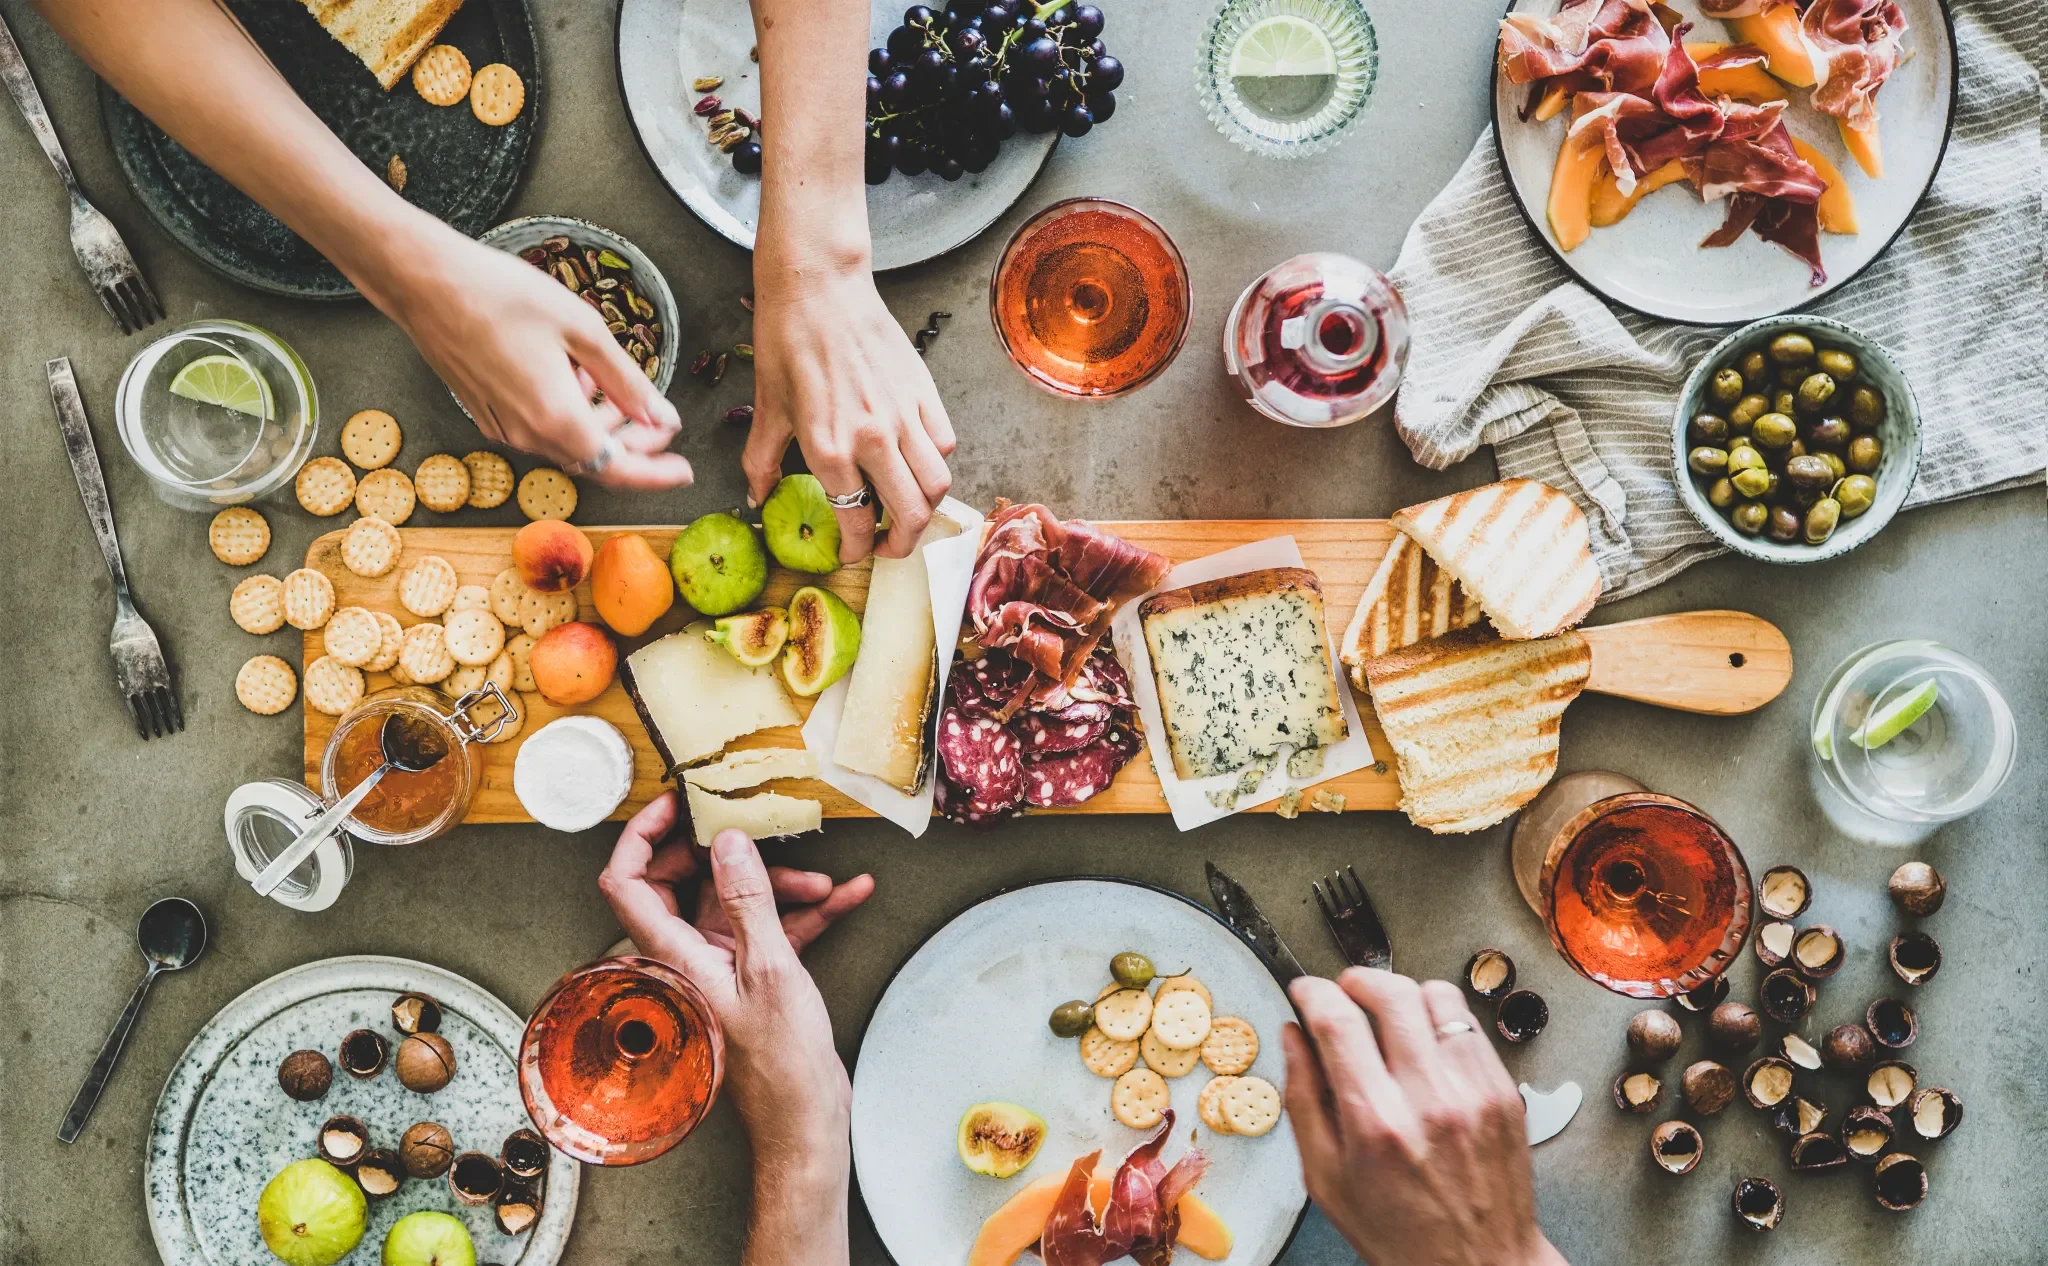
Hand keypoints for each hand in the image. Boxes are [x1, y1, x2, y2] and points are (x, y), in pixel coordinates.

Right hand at [373, 220, 693, 489]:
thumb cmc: (501, 295)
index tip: (685, 469)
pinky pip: (539, 427)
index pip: (618, 468)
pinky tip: (577, 378)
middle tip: (661, 419)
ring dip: (601, 426)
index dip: (656, 474)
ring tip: (619, 391)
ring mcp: (502, 426)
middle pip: (594, 459)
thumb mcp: (582, 329)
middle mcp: (527, 433)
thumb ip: (626, 380)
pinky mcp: (486, 412)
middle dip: (634, 444)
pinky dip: (569, 414)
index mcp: (556, 418)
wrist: (425, 282)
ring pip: (567, 443)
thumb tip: (660, 416)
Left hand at [596, 791, 873, 1152]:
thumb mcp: (770, 968)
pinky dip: (807, 911)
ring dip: (784, 885)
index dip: (642, 834)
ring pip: (738, 901)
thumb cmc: (780, 1062)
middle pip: (686, 881)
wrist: (804, 1119)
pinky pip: (772, 928)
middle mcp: (687, 955)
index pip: (627, 880)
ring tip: (827, 884)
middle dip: (731, 853)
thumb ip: (748, 900)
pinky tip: (848, 896)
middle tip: (759, 828)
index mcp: (673, 954)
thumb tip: (727, 840)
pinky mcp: (751, 976)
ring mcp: (719, 965)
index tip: (676, 801)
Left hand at [743, 254, 954, 560]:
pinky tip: (914, 460)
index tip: (852, 551)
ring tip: (906, 508)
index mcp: (830, 448)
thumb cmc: (787, 341)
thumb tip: (757, 496)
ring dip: (925, 507)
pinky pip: (944, 443)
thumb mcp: (767, 408)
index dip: (857, 549)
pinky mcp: (923, 392)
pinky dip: (935, 462)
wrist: (818, 286)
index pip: (858, 521)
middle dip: (900, 544)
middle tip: (886, 545)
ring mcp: (904, 415)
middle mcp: (873, 439)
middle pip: (912, 515)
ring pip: (938, 485)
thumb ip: (761, 461)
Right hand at [1282, 968, 1567, 1265]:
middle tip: (1343, 994)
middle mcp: (1430, 1098)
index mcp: (1377, 1122)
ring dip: (1403, 995)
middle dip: (1356, 980)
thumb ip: (1303, 1100)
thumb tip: (1293, 1037)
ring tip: (1388, 1018)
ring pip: (1437, 995)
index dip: (1312, 992)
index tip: (1304, 992)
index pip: (1338, 1021)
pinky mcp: (1505, 1091)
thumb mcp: (1326, 1179)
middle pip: (1390, 993)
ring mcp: (1475, 1091)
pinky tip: (1424, 1045)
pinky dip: (1440, 1020)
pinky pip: (1470, 1025)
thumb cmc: (1400, 1233)